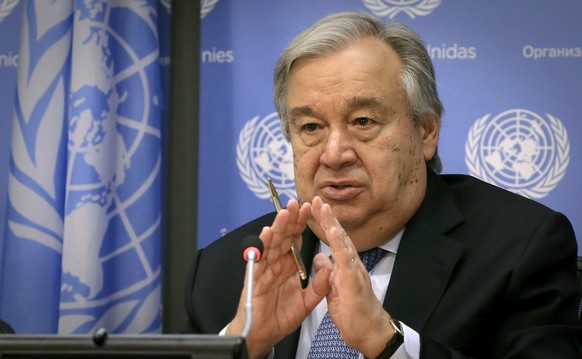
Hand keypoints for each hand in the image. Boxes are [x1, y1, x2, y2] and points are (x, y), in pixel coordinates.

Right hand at [227, 199, 332, 358]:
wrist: (264, 335)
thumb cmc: (280, 318)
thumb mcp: (307, 302)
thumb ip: (318, 286)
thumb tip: (329, 269)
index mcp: (289, 266)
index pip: (296, 240)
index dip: (302, 225)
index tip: (310, 209)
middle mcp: (276, 264)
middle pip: (284, 237)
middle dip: (290, 220)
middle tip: (297, 203)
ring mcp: (265, 269)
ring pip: (272, 244)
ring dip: (278, 227)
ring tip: (285, 213)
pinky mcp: (256, 278)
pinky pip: (259, 260)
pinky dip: (262, 246)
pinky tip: (267, 233)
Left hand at [311, 196, 393, 357]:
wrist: (368, 331)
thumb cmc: (354, 311)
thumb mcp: (334, 288)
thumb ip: (327, 271)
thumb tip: (320, 257)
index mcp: (344, 265)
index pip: (332, 240)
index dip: (323, 224)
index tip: (312, 208)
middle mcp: (350, 264)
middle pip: (337, 235)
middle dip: (327, 216)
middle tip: (316, 198)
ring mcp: (354, 270)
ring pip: (343, 243)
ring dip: (333, 224)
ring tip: (323, 208)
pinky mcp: (354, 280)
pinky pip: (346, 260)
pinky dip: (340, 245)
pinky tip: (334, 232)